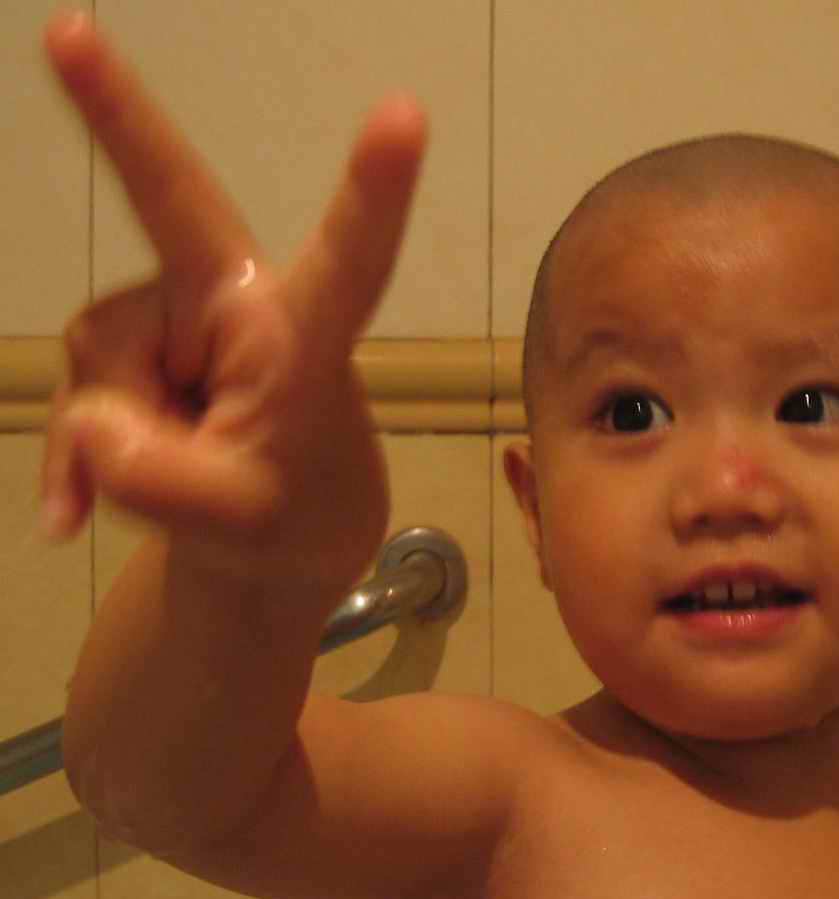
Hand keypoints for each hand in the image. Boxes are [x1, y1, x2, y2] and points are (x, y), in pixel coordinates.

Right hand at [40, 13, 425, 593]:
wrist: (266, 544)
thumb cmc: (289, 521)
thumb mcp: (239, 523)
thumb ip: (160, 479)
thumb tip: (89, 424)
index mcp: (306, 337)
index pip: (346, 262)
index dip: (371, 194)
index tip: (406, 118)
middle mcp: (239, 303)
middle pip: (173, 205)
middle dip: (120, 119)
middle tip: (69, 36)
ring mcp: (176, 316)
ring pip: (101, 354)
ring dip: (119, 440)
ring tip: (178, 485)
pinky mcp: (134, 340)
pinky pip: (77, 390)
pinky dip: (76, 458)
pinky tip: (75, 514)